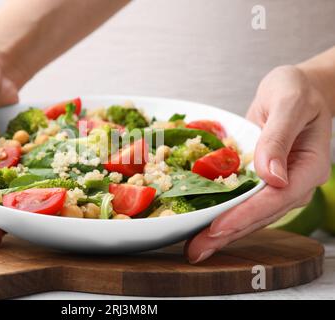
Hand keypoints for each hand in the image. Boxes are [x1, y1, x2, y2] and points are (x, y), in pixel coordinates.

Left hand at [185, 65, 332, 262]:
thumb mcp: (289, 103)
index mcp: (307, 168)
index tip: (218, 227)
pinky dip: (221, 213)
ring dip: (221, 232)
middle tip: (196, 250)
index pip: (275, 199)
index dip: (245, 215)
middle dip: (227, 233)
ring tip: (194, 247)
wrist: (294, 90)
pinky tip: (201, 224)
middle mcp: (293, 184)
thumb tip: (272, 176)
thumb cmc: (296, 90)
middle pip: (260, 216)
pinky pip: (240, 201)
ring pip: (249, 214)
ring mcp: (276, 185)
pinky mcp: (259, 181)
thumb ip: (279, 136)